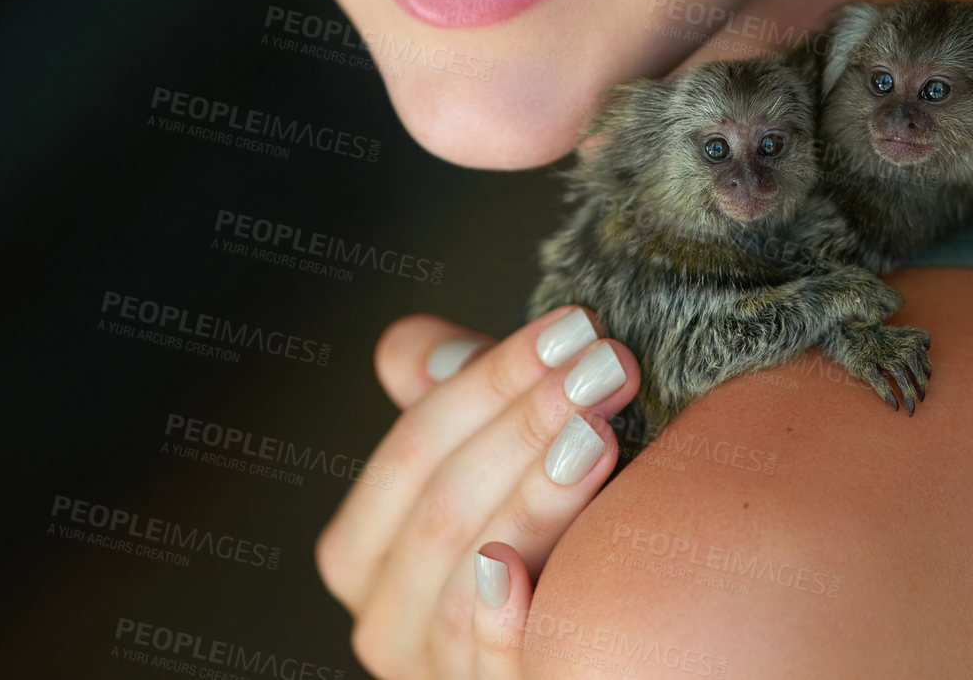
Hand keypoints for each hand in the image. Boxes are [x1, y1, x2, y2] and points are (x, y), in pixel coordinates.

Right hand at [316, 306, 641, 678]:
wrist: (607, 626)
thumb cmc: (540, 523)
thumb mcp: (497, 445)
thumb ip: (447, 389)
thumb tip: (408, 347)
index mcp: (364, 548)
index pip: (414, 446)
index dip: (491, 379)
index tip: (571, 327)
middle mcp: (384, 619)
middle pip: (445, 501)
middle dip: (529, 420)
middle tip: (604, 365)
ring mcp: (435, 670)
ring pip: (471, 566)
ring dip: (537, 491)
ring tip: (600, 431)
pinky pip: (487, 660)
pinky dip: (498, 614)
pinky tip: (519, 571)